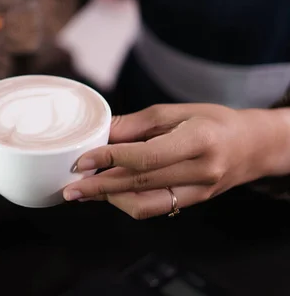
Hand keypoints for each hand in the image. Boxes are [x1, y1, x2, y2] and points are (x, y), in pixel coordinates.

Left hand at [63, 103, 289, 218]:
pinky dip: (127, 203)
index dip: (109, 159)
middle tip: (70, 188)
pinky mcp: (193, 203)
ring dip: (109, 200)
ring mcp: (199, 192)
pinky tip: (109, 194)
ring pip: (144, 204)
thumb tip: (99, 133)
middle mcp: (201, 171)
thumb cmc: (212, 122)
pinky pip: (154, 209)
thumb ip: (136, 124)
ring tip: (84, 192)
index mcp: (198, 141)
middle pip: (139, 183)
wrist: (251, 146)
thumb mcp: (175, 111)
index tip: (81, 161)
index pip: (145, 156)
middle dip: (99, 187)